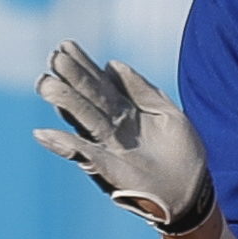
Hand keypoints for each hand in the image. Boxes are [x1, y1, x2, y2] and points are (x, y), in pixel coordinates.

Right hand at [33, 40, 214, 234]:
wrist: (193, 193)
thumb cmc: (181, 154)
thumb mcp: (167, 113)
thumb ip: (142, 90)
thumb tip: (112, 64)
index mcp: (125, 113)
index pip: (99, 84)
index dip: (83, 66)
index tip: (65, 45)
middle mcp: (112, 128)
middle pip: (88, 98)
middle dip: (71, 78)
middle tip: (53, 57)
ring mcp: (109, 147)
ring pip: (83, 120)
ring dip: (64, 103)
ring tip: (46, 84)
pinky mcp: (108, 169)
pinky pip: (83, 154)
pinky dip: (63, 145)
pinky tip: (43, 133)